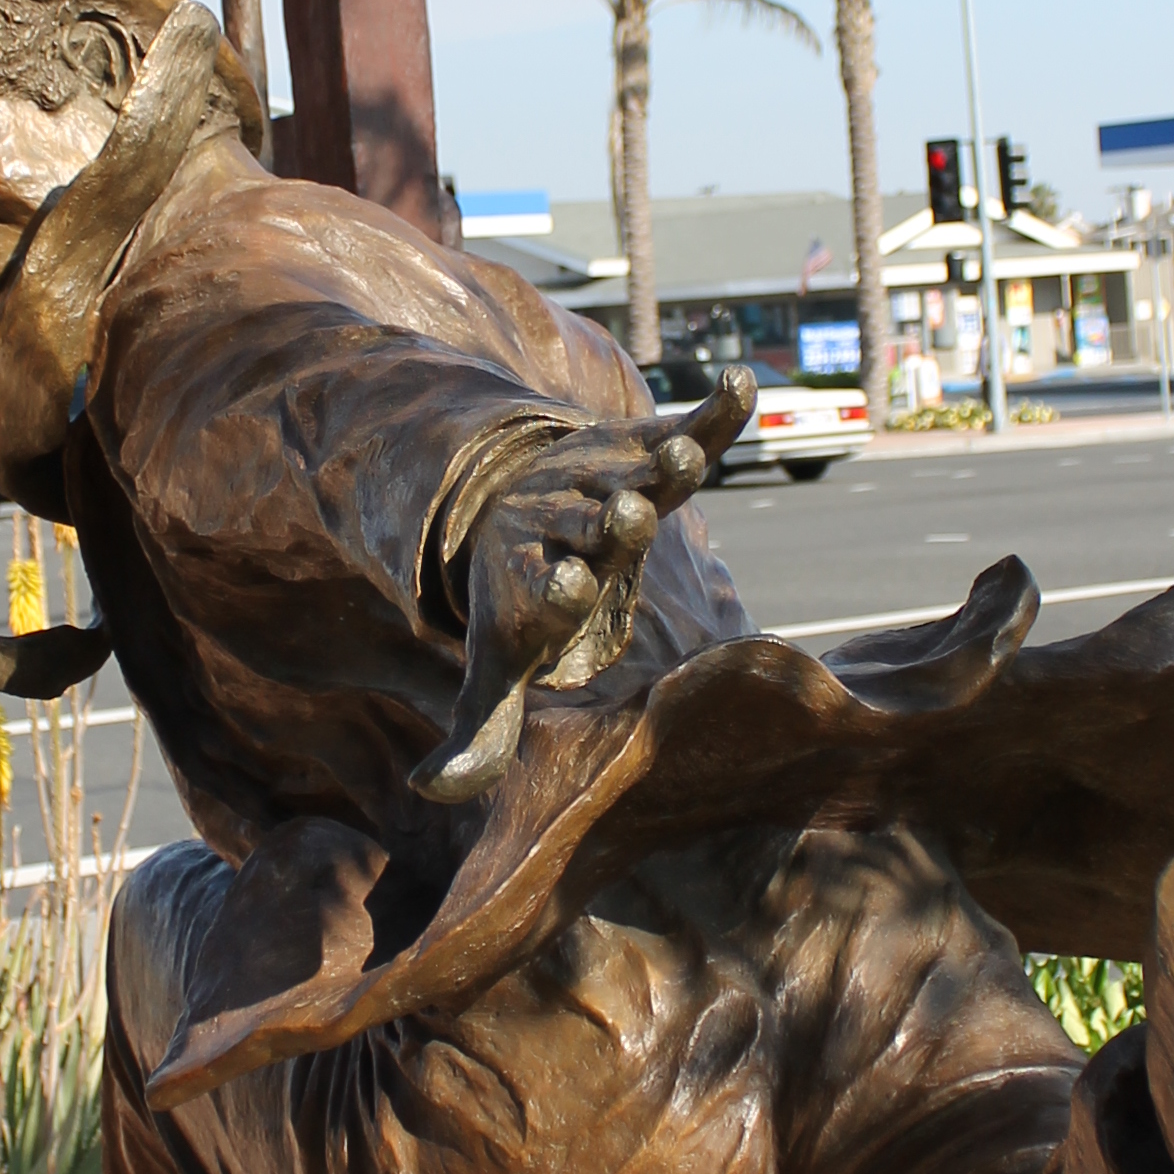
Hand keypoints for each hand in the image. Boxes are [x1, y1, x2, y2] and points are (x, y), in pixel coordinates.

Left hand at [412, 370, 753, 804]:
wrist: (508, 503)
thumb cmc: (516, 602)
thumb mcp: (495, 669)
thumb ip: (478, 732)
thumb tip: (433, 791)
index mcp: (536, 582)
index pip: (546, 588)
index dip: (555, 588)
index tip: (565, 584)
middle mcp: (570, 529)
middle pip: (595, 527)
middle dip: (612, 523)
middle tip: (626, 513)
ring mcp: (608, 485)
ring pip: (639, 476)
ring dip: (662, 466)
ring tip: (683, 454)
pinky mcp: (641, 450)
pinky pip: (685, 429)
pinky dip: (713, 412)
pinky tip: (740, 382)